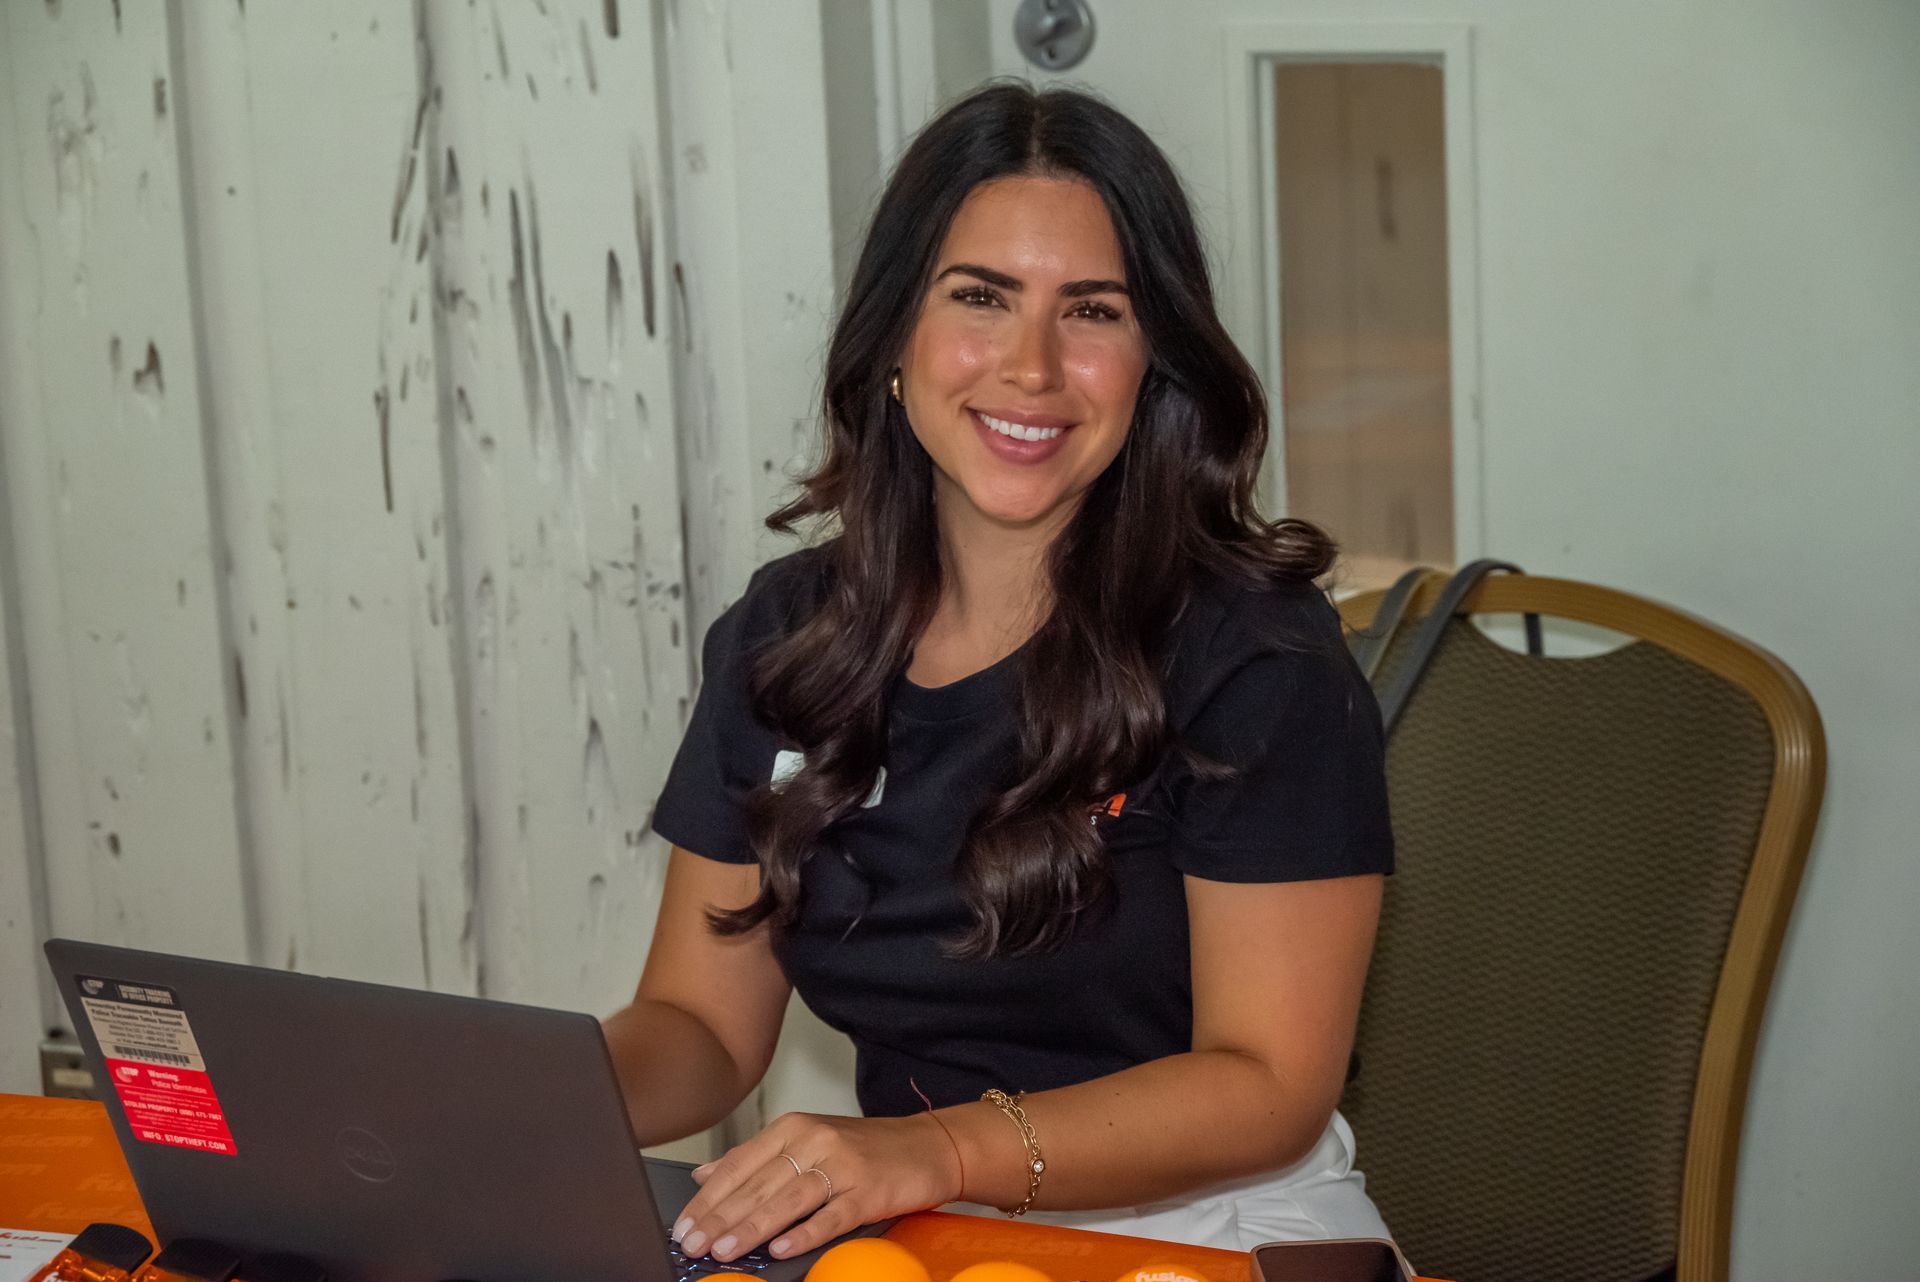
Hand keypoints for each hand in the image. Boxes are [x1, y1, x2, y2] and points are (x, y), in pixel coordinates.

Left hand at [671, 1110, 962, 1263]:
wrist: (927, 1146)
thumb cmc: (864, 1148)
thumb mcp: (807, 1141)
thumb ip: (756, 1158)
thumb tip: (705, 1175)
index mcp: (793, 1127)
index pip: (739, 1165)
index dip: (708, 1198)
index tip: (683, 1225)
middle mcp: (815, 1140)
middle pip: (758, 1184)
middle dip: (720, 1218)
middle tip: (692, 1244)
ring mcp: (843, 1164)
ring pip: (788, 1199)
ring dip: (752, 1227)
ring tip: (724, 1250)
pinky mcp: (869, 1190)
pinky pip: (832, 1215)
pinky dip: (805, 1233)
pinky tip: (781, 1248)